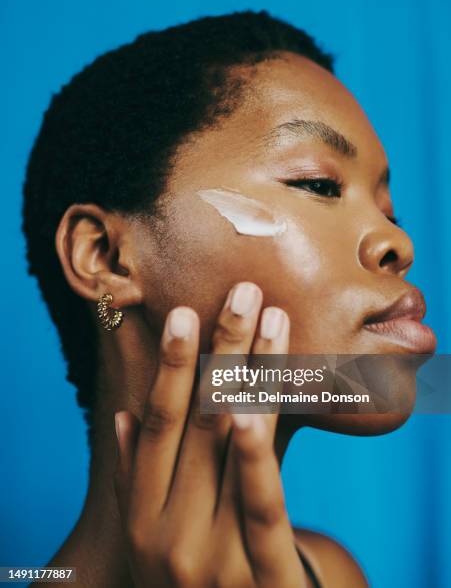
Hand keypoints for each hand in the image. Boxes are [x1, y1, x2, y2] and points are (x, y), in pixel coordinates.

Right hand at [114, 282, 306, 586]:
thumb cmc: (191, 577)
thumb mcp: (151, 533)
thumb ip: (136, 478)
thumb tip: (125, 416)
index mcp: (141, 514)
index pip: (159, 422)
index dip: (174, 364)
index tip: (187, 312)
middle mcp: (166, 531)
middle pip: (199, 419)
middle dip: (223, 349)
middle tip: (242, 292)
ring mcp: (209, 555)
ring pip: (230, 444)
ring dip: (252, 375)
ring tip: (270, 319)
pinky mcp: (257, 576)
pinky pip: (259, 503)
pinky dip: (255, 451)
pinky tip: (256, 405)